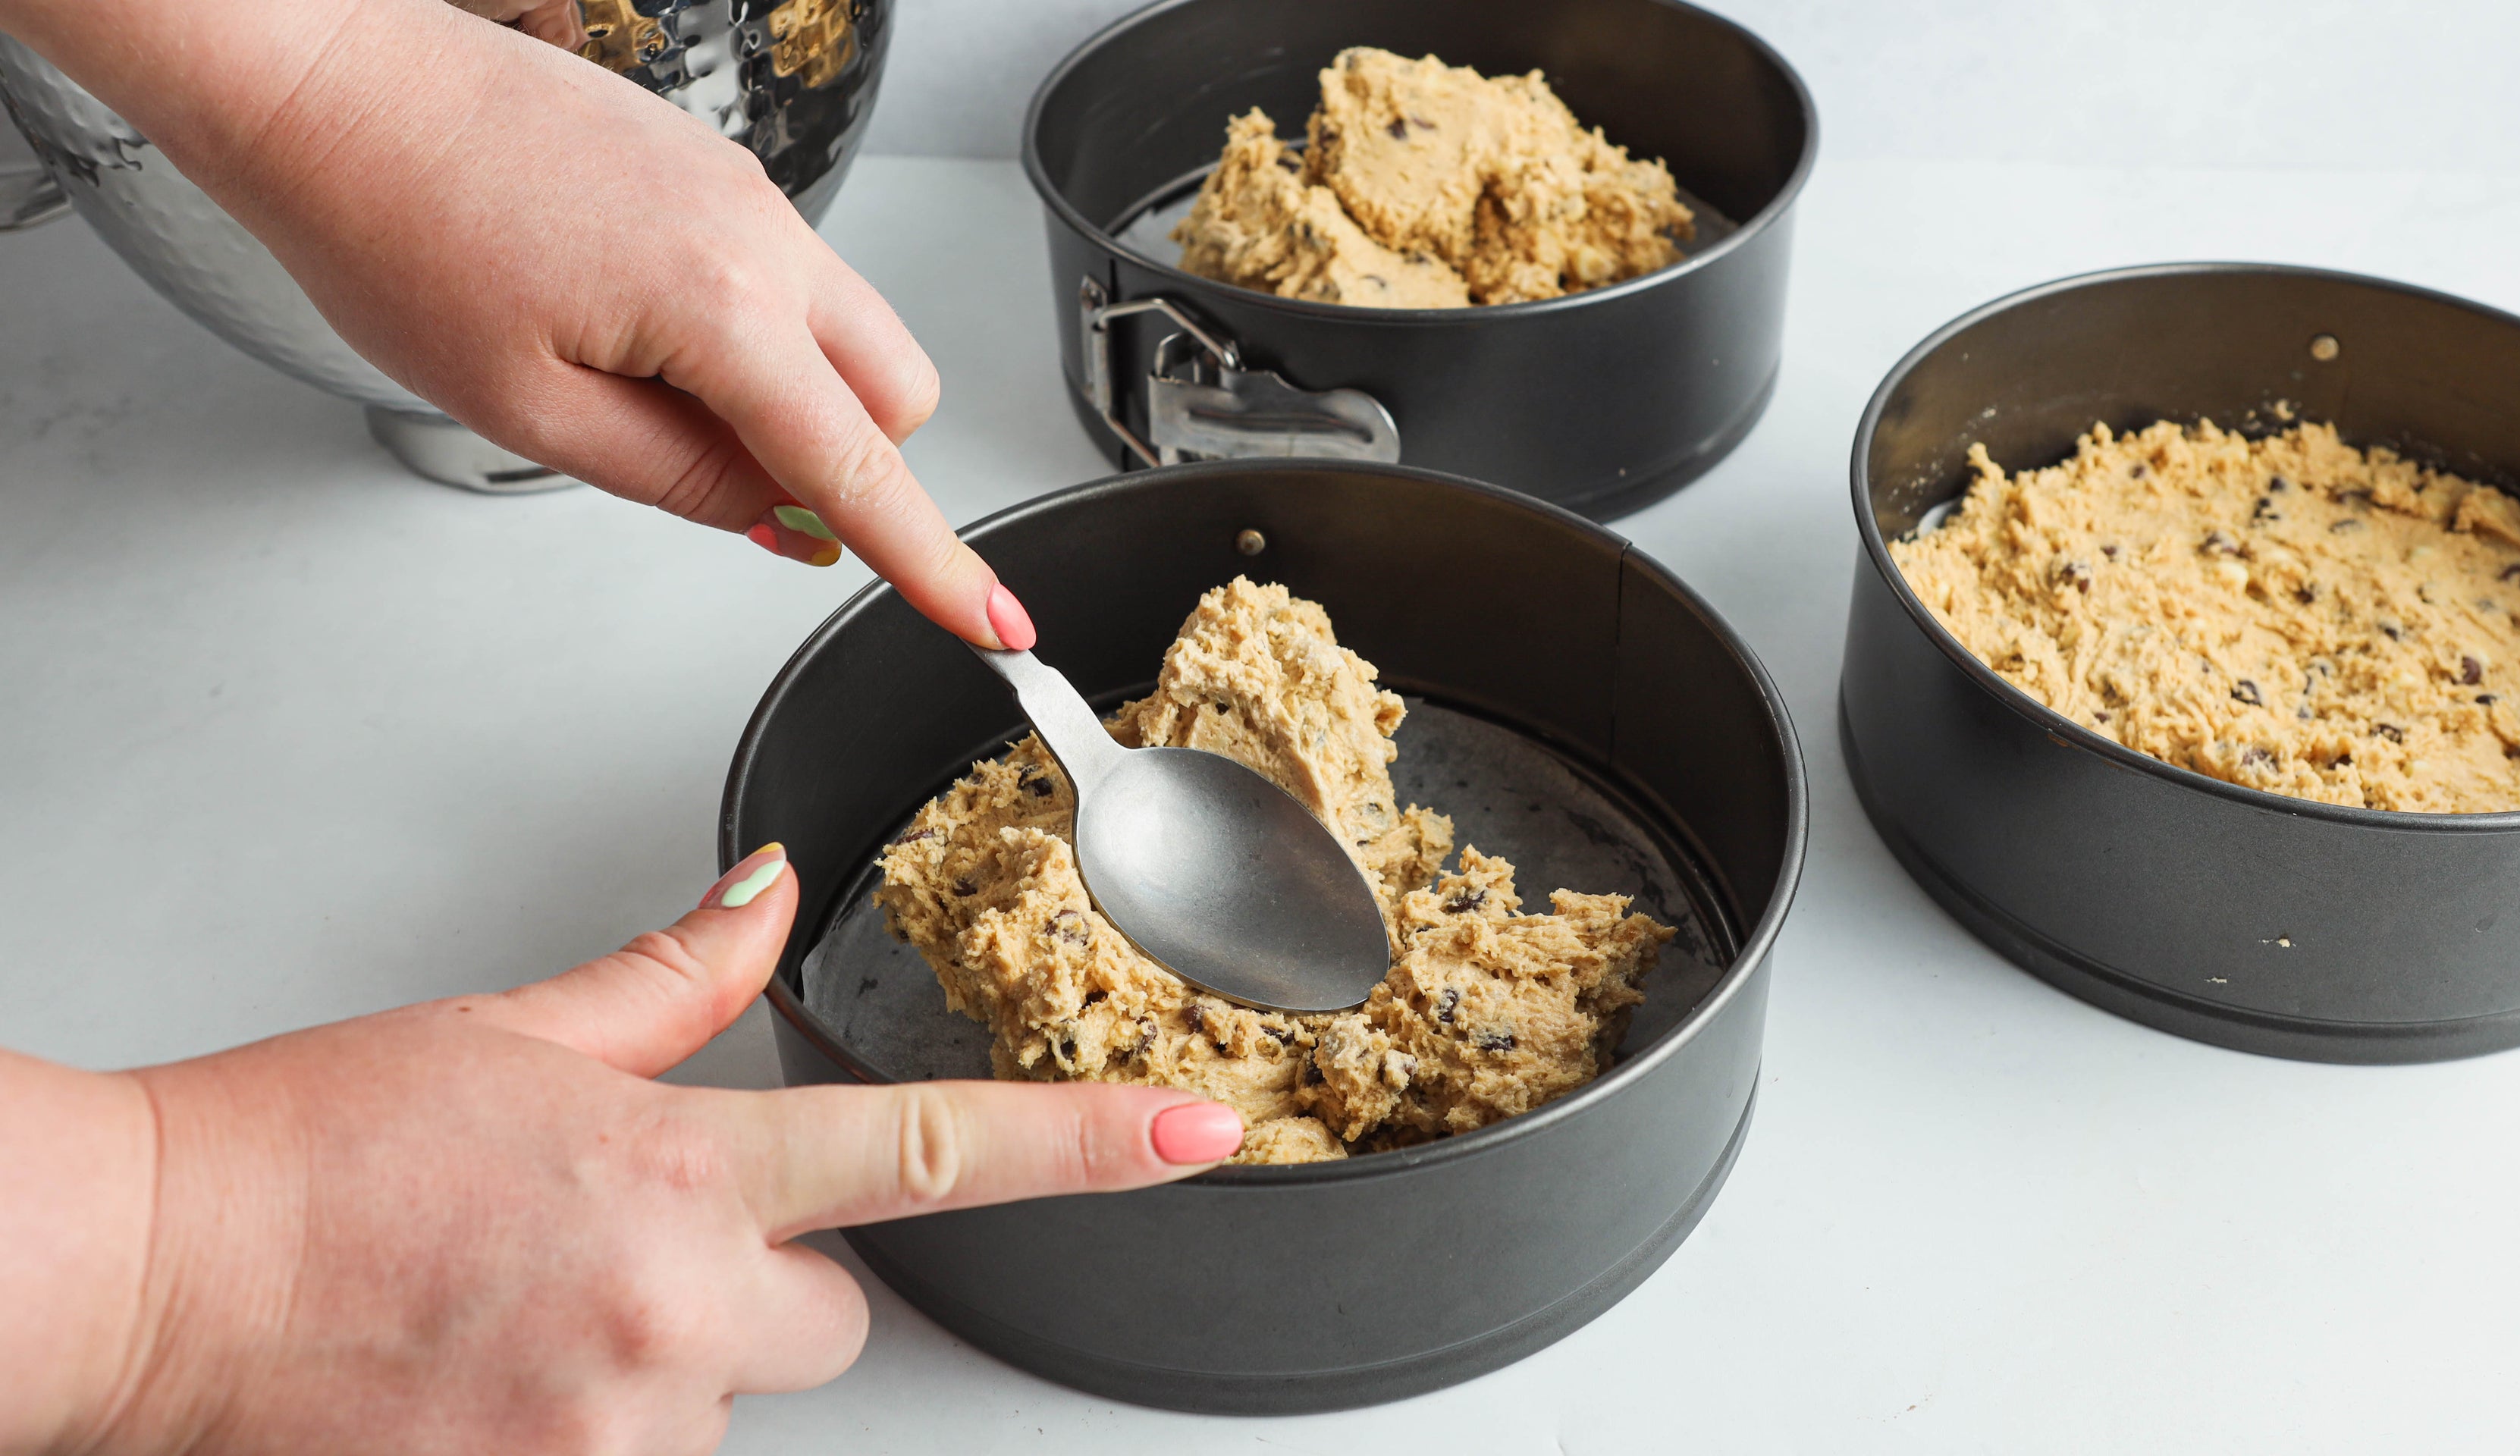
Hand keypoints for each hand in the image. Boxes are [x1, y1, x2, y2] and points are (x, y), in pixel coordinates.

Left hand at [0, 0, 1036, 650]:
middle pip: (899, 395)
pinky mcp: (718, 169)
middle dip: (852, 461)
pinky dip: (751, 336)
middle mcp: (763, 236)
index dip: (934, 562)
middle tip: (726, 484)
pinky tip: (629, 328)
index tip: (995, 623)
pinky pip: (790, 281)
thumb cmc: (398, 227)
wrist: (337, 84)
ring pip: (849, 333)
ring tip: (642, 390)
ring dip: (792, 396)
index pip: (863, 467)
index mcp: (721, 306)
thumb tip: (781, 521)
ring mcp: (748, 193)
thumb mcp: (527, 410)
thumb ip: (677, 480)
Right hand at [13, 845, 1240, 1453]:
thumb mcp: (512, 1033)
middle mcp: (670, 1309)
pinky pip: (648, 1453)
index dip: (1086, 1145)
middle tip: (631, 1245)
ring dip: (670, 1358)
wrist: (147, 1276)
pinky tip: (506, 1371)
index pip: (933, 1152)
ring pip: (733, 1395)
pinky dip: (602, 1415)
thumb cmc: (306, 1152)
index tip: (1193, 1136)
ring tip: (530, 1310)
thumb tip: (767, 891)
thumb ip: (675, 978)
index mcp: (677, 1168)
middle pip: (836, 1317)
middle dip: (768, 1282)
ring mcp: (617, 1424)